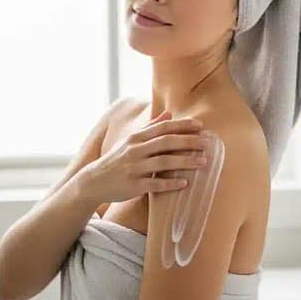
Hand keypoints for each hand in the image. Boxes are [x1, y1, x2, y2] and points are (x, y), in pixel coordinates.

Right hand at [77, 110, 209, 204]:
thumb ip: (151, 127)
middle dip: (188, 142)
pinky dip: (170, 184)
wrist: (93, 181)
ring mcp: (134, 168)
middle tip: (207, 144)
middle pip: (166, 143)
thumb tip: (169, 113)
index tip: (201, 126)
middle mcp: (135, 151)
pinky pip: (155, 184)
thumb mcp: (130, 140)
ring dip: (185, 162)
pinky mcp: (133, 186)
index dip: (182, 126)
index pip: (163, 128)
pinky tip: (185, 183)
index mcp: (136, 138)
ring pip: (163, 163)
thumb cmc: (116, 159)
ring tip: (203, 162)